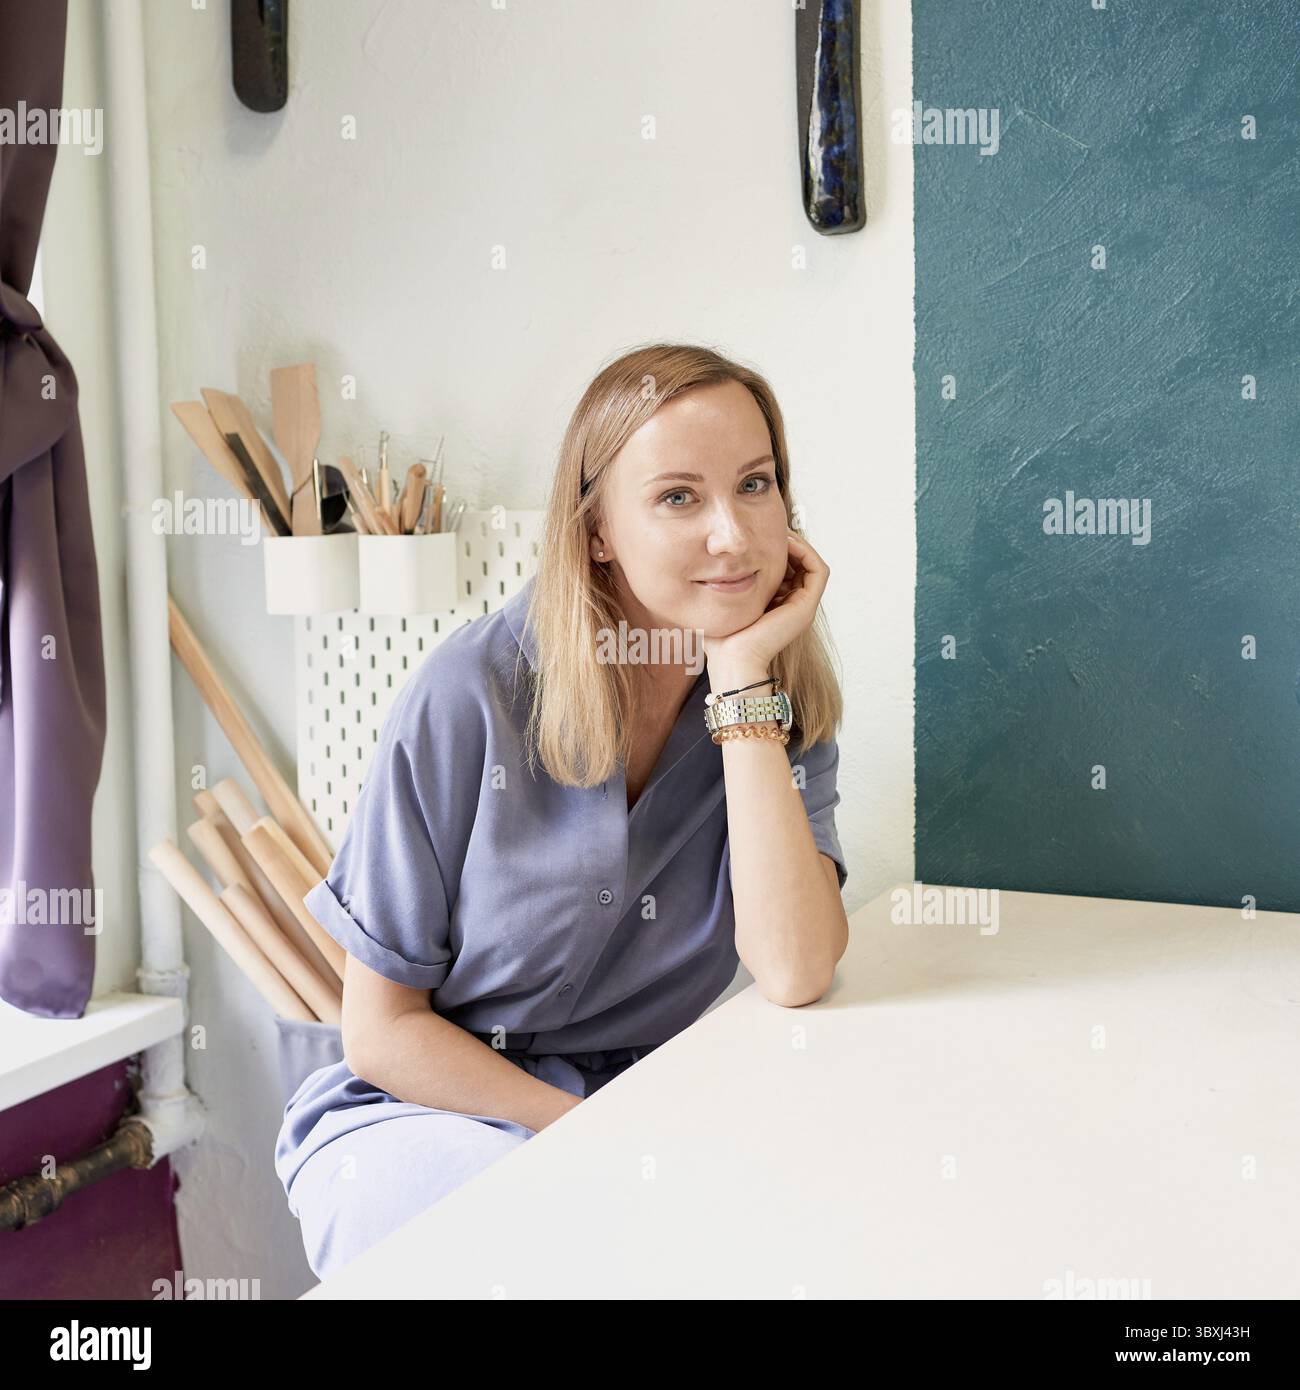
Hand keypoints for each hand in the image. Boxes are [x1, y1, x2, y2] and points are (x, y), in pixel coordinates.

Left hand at [702, 530, 828, 673]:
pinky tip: (785, 542)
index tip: (759, 532)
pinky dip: (806, 552)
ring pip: (811, 564)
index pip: (786, 569)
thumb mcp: (725, 601)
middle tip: (771, 525)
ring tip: (780, 531)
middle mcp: (793, 605)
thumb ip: (728, 584)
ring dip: (798, 544)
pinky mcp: (806, 607)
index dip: (777, 548)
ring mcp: (802, 607)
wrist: (732, 659)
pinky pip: (818, 570)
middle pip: (800, 564)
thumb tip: (716, 562)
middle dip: (787, 543)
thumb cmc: (723, 637)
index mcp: (777, 606)